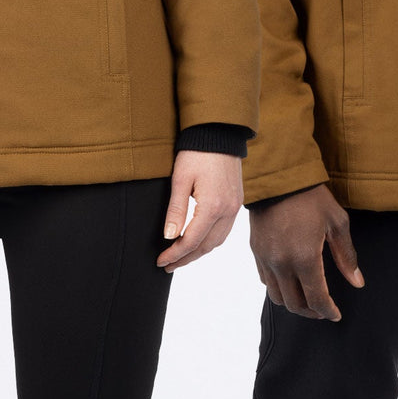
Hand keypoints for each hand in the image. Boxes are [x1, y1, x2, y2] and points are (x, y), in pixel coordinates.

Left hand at [155, 150, 242, 271]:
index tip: (160, 260)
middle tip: (167, 265)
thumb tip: (169, 237)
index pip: (191, 241)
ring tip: (181, 257)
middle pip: (206, 246)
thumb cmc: (197, 152)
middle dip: (186, 258)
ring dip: (199, 251)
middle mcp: (228, 210)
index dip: (175, 254)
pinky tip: (199, 240)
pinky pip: (225, 230)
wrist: (220, 133)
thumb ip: (176, 210)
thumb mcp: (180, 179)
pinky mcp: (237, 202)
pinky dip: (210, 240)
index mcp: (213, 206)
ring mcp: (235, 207)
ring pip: (217, 241)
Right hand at [249, 184, 363, 320]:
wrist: (279, 176)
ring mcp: (266, 258)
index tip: (336, 315)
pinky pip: (265, 280)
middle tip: (323, 310)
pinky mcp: (256, 250)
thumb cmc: (311, 196)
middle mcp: (282, 263)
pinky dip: (278, 288)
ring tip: (307, 298)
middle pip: (295, 304)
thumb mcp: (336, 222)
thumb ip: (346, 255)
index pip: (316, 299)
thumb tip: (357, 282)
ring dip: (293, 303)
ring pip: (277, 297)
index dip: (328, 311)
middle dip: (312, 312)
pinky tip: (289, 281)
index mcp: (305, 258)